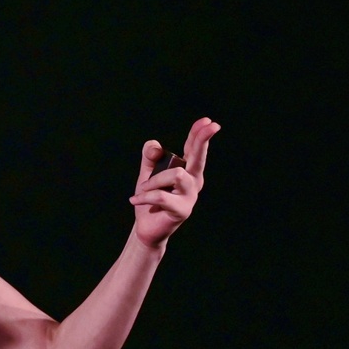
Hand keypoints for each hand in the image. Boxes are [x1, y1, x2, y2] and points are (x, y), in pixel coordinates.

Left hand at [128, 117, 219, 247]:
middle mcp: (193, 181)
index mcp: (187, 170)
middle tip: (213, 125)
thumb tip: (156, 146)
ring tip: (143, 190)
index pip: (194, 149)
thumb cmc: (149, 198)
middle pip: (198, 157)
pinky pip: (161, 196)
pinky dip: (144, 197)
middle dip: (203, 140)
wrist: (146, 226)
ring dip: (154, 180)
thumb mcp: (148, 172)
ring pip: (175, 175)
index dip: (200, 134)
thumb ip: (151, 156)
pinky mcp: (182, 210)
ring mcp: (190, 196)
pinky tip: (134, 200)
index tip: (208, 121)